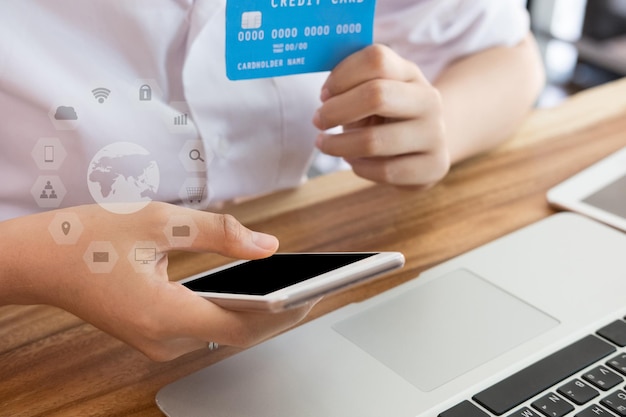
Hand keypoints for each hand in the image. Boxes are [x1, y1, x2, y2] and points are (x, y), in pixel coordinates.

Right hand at [0, 202, 314, 360]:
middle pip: (237, 333)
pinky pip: (205, 327)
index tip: (316, 294)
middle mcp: (162, 338)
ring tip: (294, 287)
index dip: (284, 312)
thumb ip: (219, 233)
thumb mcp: (159, 220)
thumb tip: (267, 247)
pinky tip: (254, 293)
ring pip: (222, 332)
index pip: (243, 324)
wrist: (42, 259)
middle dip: (278, 313)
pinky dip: (233, 312)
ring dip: (258, 313)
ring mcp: (157, 342)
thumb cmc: (91, 237)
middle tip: (315, 287)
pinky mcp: (155, 334)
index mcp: (164, 313)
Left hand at [313, 44, 449, 189]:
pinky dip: (360, 167)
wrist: (428, 145)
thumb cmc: (388, 115)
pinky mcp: (433, 166)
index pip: (376, 60)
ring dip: (339, 145)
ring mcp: (434, 135)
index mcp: (410, 73)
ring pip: (374, 141)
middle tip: (318, 121)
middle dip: (336, 111)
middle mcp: (428, 100)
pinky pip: (385, 171)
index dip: (342, 76)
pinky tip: (353, 161)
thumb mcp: (376, 91)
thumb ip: (353, 83)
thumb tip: (326, 92)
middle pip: (376, 96)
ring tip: (326, 144)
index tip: (324, 94)